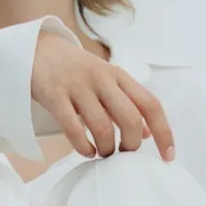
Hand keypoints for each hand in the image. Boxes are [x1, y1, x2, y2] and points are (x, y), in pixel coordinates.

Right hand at [31, 30, 175, 162]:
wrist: (38, 48)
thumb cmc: (77, 71)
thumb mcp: (107, 81)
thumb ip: (128, 104)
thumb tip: (148, 133)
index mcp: (120, 76)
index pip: (151, 105)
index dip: (164, 133)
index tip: (168, 157)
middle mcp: (102, 79)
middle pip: (130, 119)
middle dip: (131, 145)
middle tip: (123, 154)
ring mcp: (78, 86)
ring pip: (103, 127)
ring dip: (107, 149)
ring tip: (103, 153)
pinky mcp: (55, 95)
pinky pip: (73, 129)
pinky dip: (83, 147)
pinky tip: (86, 151)